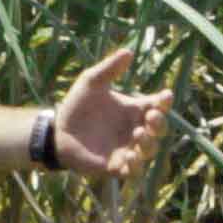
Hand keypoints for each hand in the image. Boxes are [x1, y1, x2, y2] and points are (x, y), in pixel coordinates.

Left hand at [46, 45, 171, 182]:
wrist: (58, 131)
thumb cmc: (77, 105)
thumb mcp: (91, 82)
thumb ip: (109, 69)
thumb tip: (128, 51)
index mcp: (134, 109)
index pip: (158, 105)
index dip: (165, 102)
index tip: (165, 96)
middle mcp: (135, 130)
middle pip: (159, 129)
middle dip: (160, 123)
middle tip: (151, 116)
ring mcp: (127, 149)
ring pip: (149, 150)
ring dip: (149, 143)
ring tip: (138, 133)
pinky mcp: (116, 166)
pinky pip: (133, 171)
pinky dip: (135, 166)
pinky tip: (130, 156)